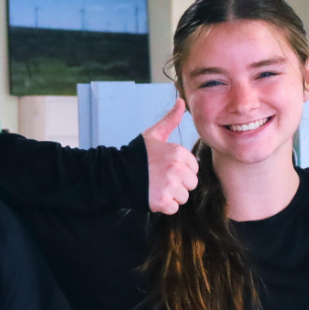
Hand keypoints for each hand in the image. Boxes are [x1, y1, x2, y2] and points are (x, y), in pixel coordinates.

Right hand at [143, 99, 198, 214]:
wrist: (115, 173)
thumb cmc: (137, 155)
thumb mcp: (154, 135)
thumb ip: (170, 120)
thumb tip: (181, 101)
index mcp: (178, 152)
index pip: (194, 169)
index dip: (181, 171)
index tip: (165, 168)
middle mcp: (177, 168)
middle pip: (191, 184)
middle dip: (178, 185)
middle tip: (160, 179)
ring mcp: (170, 185)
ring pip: (183, 197)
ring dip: (171, 196)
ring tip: (156, 187)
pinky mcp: (162, 201)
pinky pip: (173, 208)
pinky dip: (164, 206)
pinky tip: (153, 196)